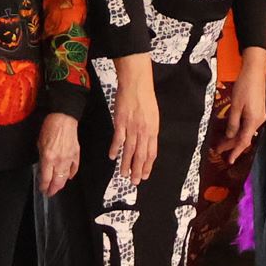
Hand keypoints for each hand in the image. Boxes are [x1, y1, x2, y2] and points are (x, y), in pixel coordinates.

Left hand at [35, 112, 80, 196]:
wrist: (63, 119)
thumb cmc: (49, 128)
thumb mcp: (40, 143)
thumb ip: (42, 158)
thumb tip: (43, 168)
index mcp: (48, 158)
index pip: (46, 178)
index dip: (44, 186)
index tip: (42, 190)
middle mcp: (59, 161)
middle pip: (57, 181)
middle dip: (53, 189)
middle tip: (49, 193)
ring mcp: (69, 159)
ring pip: (65, 177)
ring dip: (60, 184)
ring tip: (57, 187)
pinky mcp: (76, 155)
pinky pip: (74, 168)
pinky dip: (71, 174)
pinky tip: (67, 177)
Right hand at [106, 59, 159, 183]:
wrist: (136, 84)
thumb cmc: (145, 98)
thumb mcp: (153, 116)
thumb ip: (150, 131)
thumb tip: (147, 144)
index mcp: (153, 130)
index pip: (151, 152)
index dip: (147, 165)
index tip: (144, 175)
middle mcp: (144, 131)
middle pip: (141, 155)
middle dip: (138, 170)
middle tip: (134, 181)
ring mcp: (132, 127)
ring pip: (129, 150)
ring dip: (126, 164)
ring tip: (124, 174)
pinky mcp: (121, 122)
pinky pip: (118, 139)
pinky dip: (115, 149)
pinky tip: (112, 157)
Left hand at [212, 68, 265, 160]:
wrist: (254, 71)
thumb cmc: (244, 86)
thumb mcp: (235, 105)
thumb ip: (232, 122)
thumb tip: (229, 136)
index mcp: (253, 121)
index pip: (244, 141)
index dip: (235, 151)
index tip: (228, 160)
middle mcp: (258, 121)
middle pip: (244, 137)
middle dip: (231, 144)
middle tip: (218, 150)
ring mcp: (259, 116)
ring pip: (245, 131)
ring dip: (234, 137)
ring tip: (222, 142)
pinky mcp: (257, 110)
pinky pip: (247, 125)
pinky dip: (238, 129)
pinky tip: (230, 130)